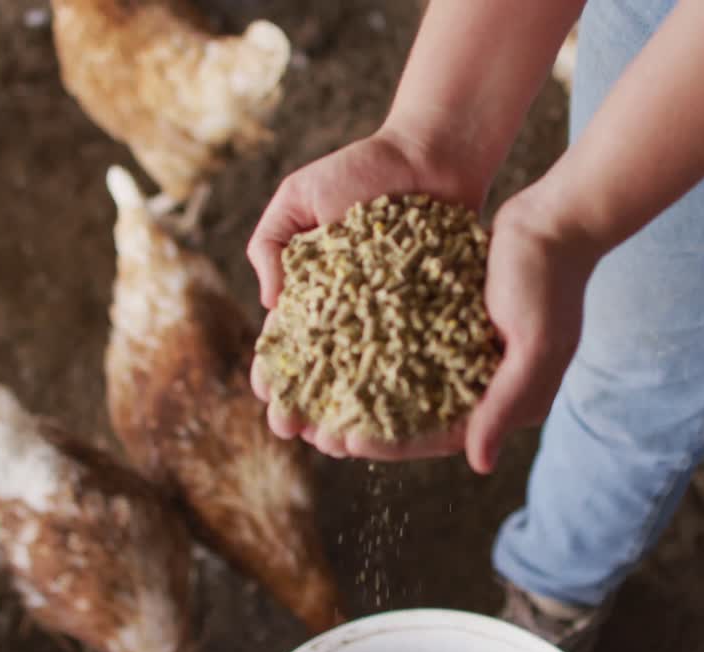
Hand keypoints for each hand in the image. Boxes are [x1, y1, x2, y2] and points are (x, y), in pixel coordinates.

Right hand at [248, 126, 490, 458]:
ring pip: (370, 379)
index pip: (289, 346)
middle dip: (310, 408)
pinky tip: (394, 419)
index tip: (271, 404)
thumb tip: (268, 303)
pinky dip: (405, 391)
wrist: (431, 157)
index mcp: (313, 293)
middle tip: (300, 436)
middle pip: (326, 374)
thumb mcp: (299, 197)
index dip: (277, 378)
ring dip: (352, 413)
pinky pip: (418, 361)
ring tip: (340, 442)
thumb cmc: (361, 171)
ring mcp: (394, 320)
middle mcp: (353, 315)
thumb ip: (272, 243)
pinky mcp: (434, 318)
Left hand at [252, 181, 602, 472]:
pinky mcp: (451, 321)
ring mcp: (466, 351)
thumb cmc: (550, 282)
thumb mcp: (536, 346)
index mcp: (510, 401)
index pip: (440, 436)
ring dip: (359, 391)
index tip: (343, 442)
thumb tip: (479, 464)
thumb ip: (506, 404)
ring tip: (315, 396)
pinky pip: (404, 345)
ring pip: (403, 383)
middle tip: (313, 431)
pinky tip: (334, 351)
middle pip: (416, 416)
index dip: (389, 443)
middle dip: (365, 424)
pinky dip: (371, 351)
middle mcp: (485, 383)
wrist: (554, 220)